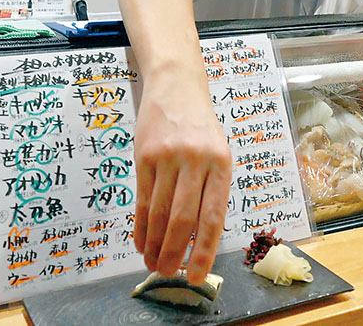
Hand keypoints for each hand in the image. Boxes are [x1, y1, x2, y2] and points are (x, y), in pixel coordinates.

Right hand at [133, 81, 231, 284]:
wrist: (176, 86)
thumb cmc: (201, 126)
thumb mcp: (218, 152)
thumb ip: (211, 189)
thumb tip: (200, 238)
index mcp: (221, 163)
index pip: (212, 216)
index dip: (204, 250)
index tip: (197, 275)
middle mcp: (196, 161)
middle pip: (182, 219)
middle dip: (174, 253)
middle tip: (169, 275)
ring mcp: (168, 158)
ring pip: (159, 213)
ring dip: (154, 245)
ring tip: (153, 264)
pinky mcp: (144, 156)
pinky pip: (141, 199)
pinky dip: (140, 226)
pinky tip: (141, 242)